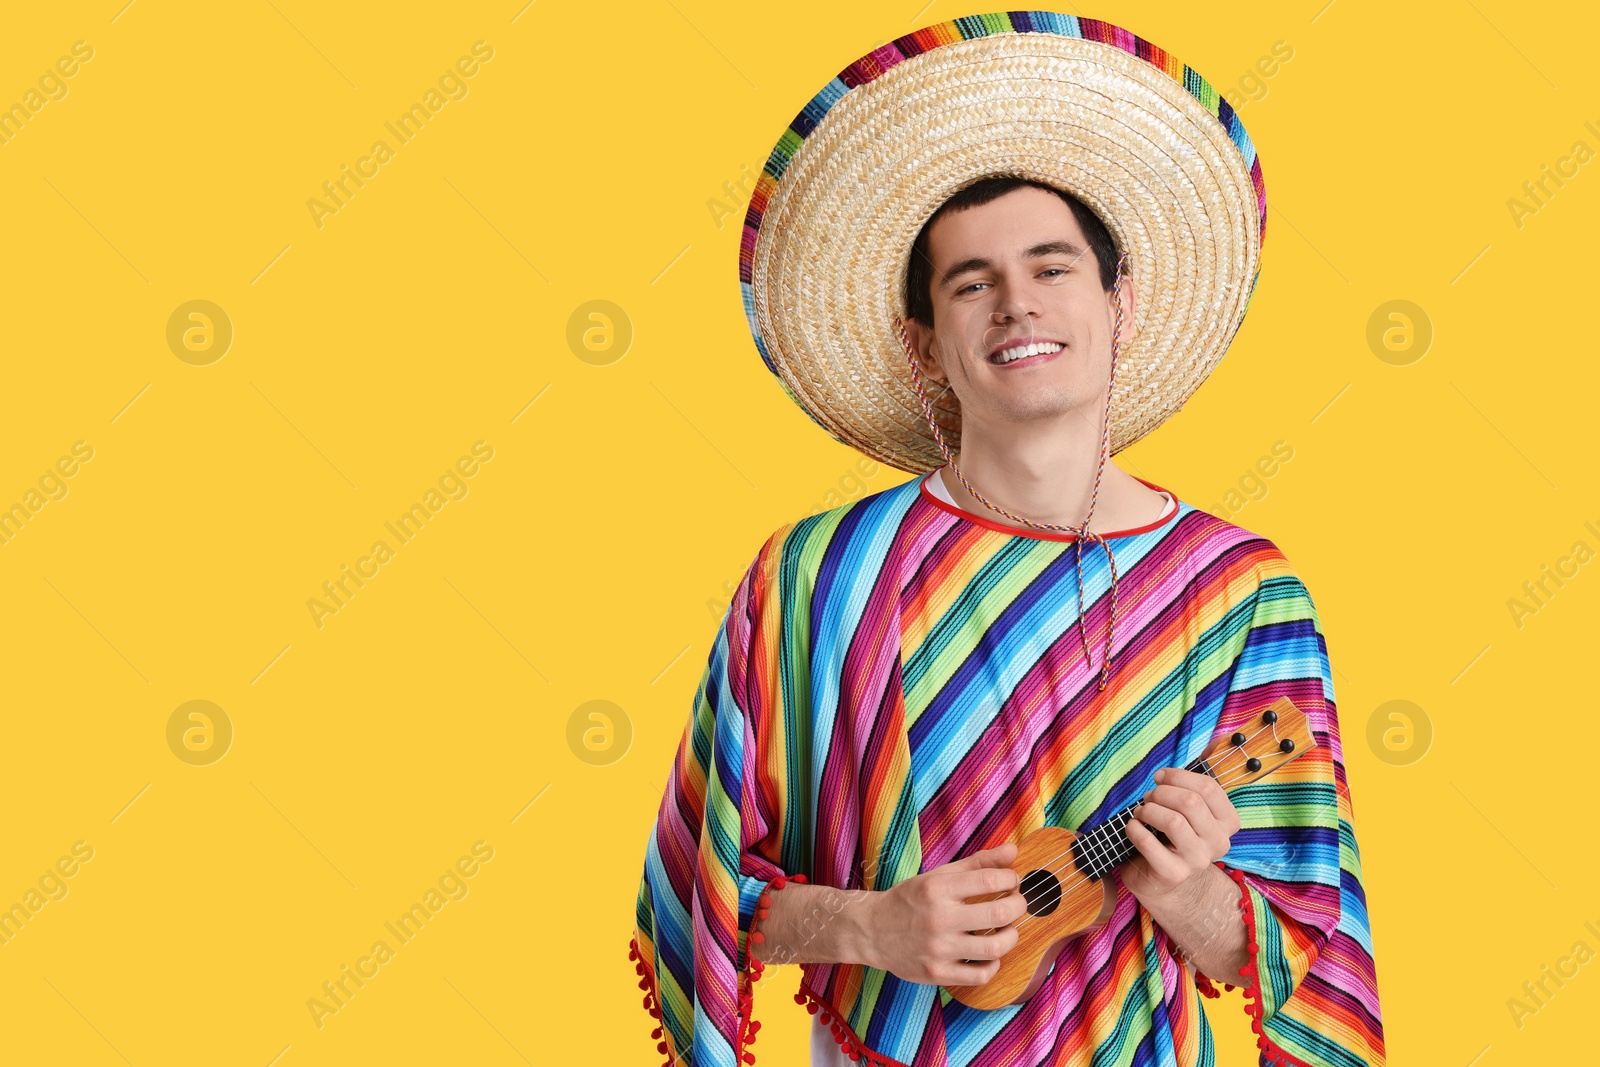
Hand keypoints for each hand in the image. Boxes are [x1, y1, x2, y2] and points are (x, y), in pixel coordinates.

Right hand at [859, 841, 1027, 986]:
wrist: (872, 931)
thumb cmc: (910, 900)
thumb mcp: (938, 876)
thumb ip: (977, 863)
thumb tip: (1013, 850)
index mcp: (937, 889)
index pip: (991, 879)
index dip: (1011, 879)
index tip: (1011, 881)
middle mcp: (938, 918)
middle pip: (999, 914)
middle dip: (1018, 906)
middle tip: (1016, 903)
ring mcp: (938, 949)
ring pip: (995, 948)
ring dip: (1011, 936)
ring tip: (1006, 929)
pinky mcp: (938, 974)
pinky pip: (981, 975)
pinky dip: (994, 965)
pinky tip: (989, 954)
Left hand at [1120, 768, 1240, 904]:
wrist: (1162, 879)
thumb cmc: (1173, 836)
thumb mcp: (1187, 812)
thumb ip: (1184, 790)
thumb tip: (1162, 775)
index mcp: (1227, 822)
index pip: (1209, 788)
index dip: (1179, 776)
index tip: (1159, 777)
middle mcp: (1218, 842)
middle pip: (1191, 802)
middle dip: (1162, 793)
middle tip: (1149, 798)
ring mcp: (1198, 861)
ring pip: (1173, 822)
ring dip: (1149, 810)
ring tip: (1141, 812)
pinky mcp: (1174, 874)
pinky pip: (1148, 843)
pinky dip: (1134, 829)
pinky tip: (1132, 827)